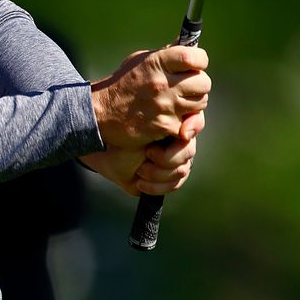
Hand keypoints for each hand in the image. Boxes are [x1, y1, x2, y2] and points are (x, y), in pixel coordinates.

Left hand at [80, 111, 201, 195]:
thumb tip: (185, 132)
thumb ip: (161, 113)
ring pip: (182, 170)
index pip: (196, 123)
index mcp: (173, 122)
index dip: (193, 128)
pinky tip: (140, 182)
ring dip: (156, 173)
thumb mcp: (138, 118)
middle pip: (189, 151)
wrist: (103, 151)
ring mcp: (175, 160)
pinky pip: (174, 184)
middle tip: (147, 153)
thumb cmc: (119, 130)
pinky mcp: (168, 178)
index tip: (182, 134)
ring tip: (140, 170)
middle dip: (166, 158)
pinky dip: (155, 186)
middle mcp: (178, 141)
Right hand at [91, 46, 210, 147]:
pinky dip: (181, 123)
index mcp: (156, 63)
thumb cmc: (122, 84)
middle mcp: (162, 84)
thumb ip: (165, 54)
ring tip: (176, 103)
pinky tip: (167, 118)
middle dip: (198, 85)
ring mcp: (164, 106)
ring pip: (200, 105)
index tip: (196, 64)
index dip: (200, 60)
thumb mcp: (139, 61)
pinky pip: (188, 124)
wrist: (100, 114)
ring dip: (192, 105)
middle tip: (187, 87)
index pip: (194, 57)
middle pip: (204, 83)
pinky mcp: (165, 126)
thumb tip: (188, 42)